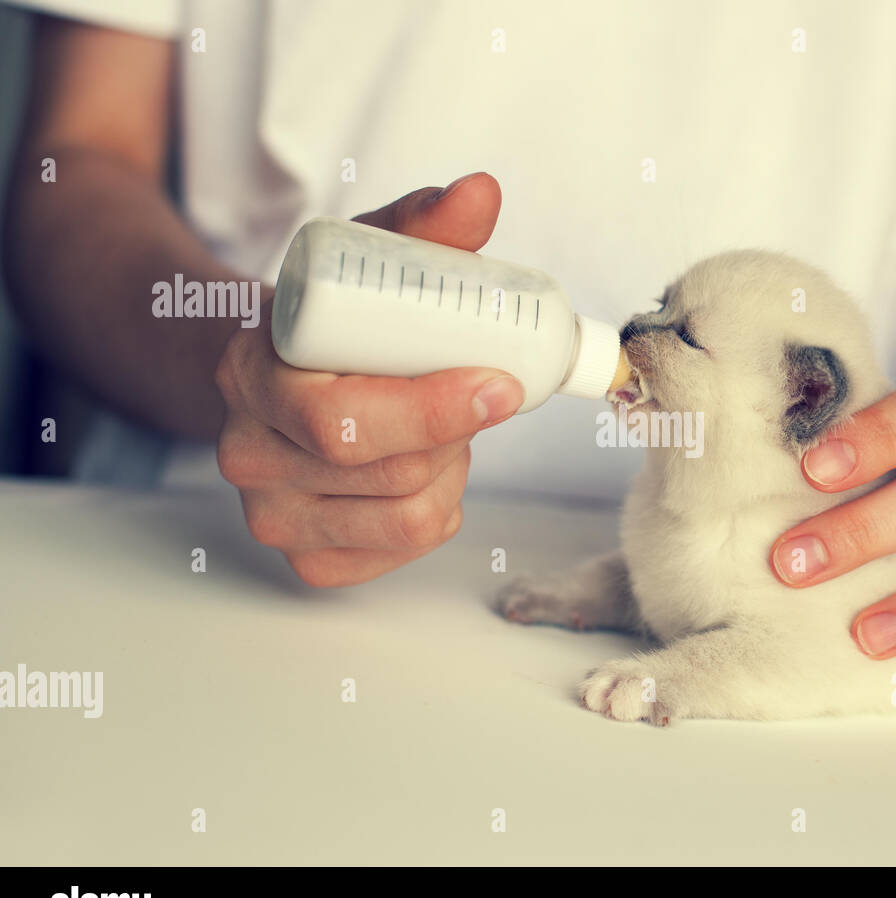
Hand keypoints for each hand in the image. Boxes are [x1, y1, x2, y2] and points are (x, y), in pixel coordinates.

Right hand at [215, 174, 523, 585]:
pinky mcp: (309, 559)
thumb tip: (481, 192)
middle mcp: (247, 454)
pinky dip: (438, 507)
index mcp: (250, 375)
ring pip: (409, 516)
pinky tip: (423, 467)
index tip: (501, 382)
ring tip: (440, 427)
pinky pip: (406, 548)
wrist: (279, 378)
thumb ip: (422, 228)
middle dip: (455, 435)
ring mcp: (272, 515)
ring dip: (451, 470)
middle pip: (389, 474)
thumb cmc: (334, 320)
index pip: (343, 421)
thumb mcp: (366, 263)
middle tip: (475, 392)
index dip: (434, 410)